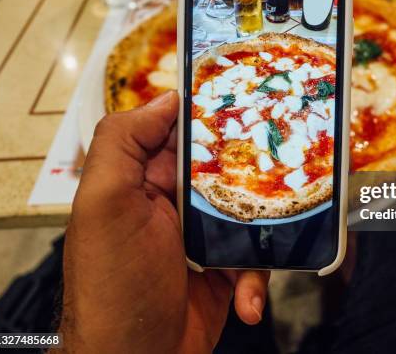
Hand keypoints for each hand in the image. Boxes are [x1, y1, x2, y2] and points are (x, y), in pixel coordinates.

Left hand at [59, 91, 268, 352]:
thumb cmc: (113, 286)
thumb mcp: (103, 205)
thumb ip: (123, 144)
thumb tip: (166, 98)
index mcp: (146, 176)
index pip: (185, 128)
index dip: (218, 111)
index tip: (257, 98)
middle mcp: (176, 200)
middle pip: (229, 166)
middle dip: (259, 169)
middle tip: (292, 169)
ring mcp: (203, 235)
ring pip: (252, 210)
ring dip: (266, 231)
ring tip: (263, 252)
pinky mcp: (225, 267)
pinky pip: (256, 257)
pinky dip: (258, 279)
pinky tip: (248, 298)